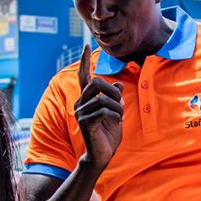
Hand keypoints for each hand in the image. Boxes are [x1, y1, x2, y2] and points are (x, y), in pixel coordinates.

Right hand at [75, 44, 123, 170]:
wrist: (102, 154)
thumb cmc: (108, 134)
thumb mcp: (115, 112)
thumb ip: (114, 98)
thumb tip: (117, 83)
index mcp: (87, 99)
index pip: (84, 76)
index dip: (85, 61)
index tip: (87, 45)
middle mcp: (80, 103)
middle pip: (96, 83)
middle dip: (112, 91)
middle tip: (120, 103)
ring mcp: (81, 112)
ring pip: (103, 98)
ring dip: (118, 107)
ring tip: (120, 116)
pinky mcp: (86, 122)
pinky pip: (104, 111)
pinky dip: (116, 115)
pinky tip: (118, 122)